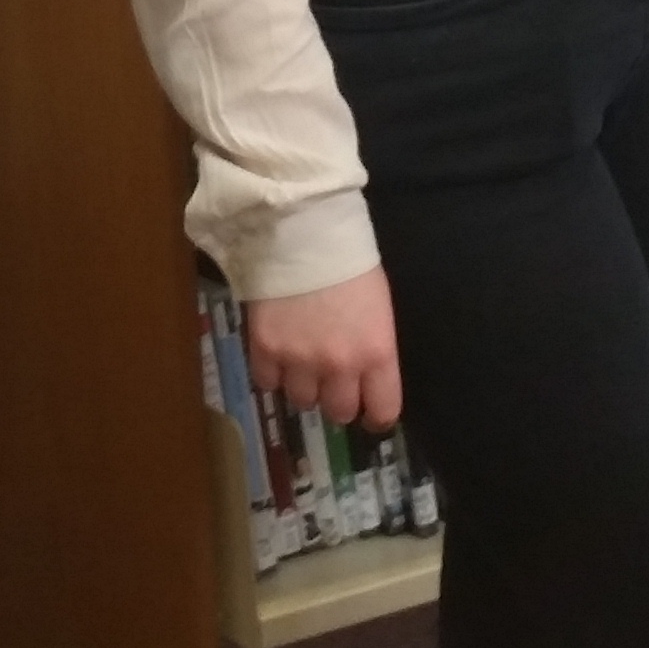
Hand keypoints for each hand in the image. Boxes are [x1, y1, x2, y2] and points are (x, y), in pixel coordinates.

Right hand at [241, 267, 402, 431]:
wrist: (303, 231)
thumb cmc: (350, 261)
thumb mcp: (378, 307)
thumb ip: (373, 347)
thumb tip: (366, 375)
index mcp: (377, 353)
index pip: (383, 412)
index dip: (376, 416)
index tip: (370, 413)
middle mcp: (340, 366)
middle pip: (339, 412)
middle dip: (337, 400)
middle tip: (332, 382)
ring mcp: (300, 361)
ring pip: (302, 401)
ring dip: (304, 387)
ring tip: (301, 364)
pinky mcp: (265, 350)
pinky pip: (267, 383)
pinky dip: (272, 374)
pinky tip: (277, 355)